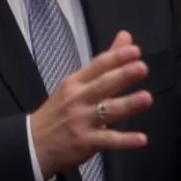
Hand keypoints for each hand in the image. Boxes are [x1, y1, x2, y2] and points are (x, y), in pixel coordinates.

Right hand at [31, 31, 152, 179]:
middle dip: (122, 76)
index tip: (133, 50)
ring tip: (146, 98)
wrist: (34, 143)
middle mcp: (77, 99)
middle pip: (102, 85)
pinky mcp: (85, 142)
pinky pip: (108, 140)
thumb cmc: (58, 111)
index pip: (97, 66)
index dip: (115, 57)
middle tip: (141, 68)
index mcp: (75, 83)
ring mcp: (81, 121)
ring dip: (127, 104)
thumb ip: (104, 62)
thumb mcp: (75, 84)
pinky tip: (142, 139)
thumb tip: (126, 37)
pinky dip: (125, 141)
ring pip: (107, 111)